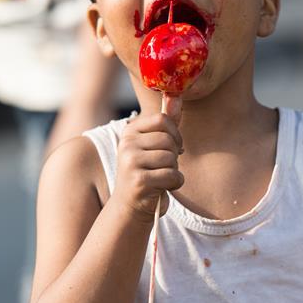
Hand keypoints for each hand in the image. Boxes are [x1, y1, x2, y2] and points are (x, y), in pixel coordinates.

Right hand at [112, 110, 183, 224]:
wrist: (130, 205)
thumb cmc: (147, 172)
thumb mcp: (154, 146)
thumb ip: (167, 123)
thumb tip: (176, 97)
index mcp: (130, 131)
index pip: (162, 119)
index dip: (175, 134)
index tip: (173, 147)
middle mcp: (126, 144)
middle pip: (168, 140)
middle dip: (174, 156)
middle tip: (164, 167)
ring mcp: (130, 162)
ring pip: (171, 158)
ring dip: (173, 171)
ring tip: (161, 177)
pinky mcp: (138, 180)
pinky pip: (172, 175)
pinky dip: (174, 183)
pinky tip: (163, 188)